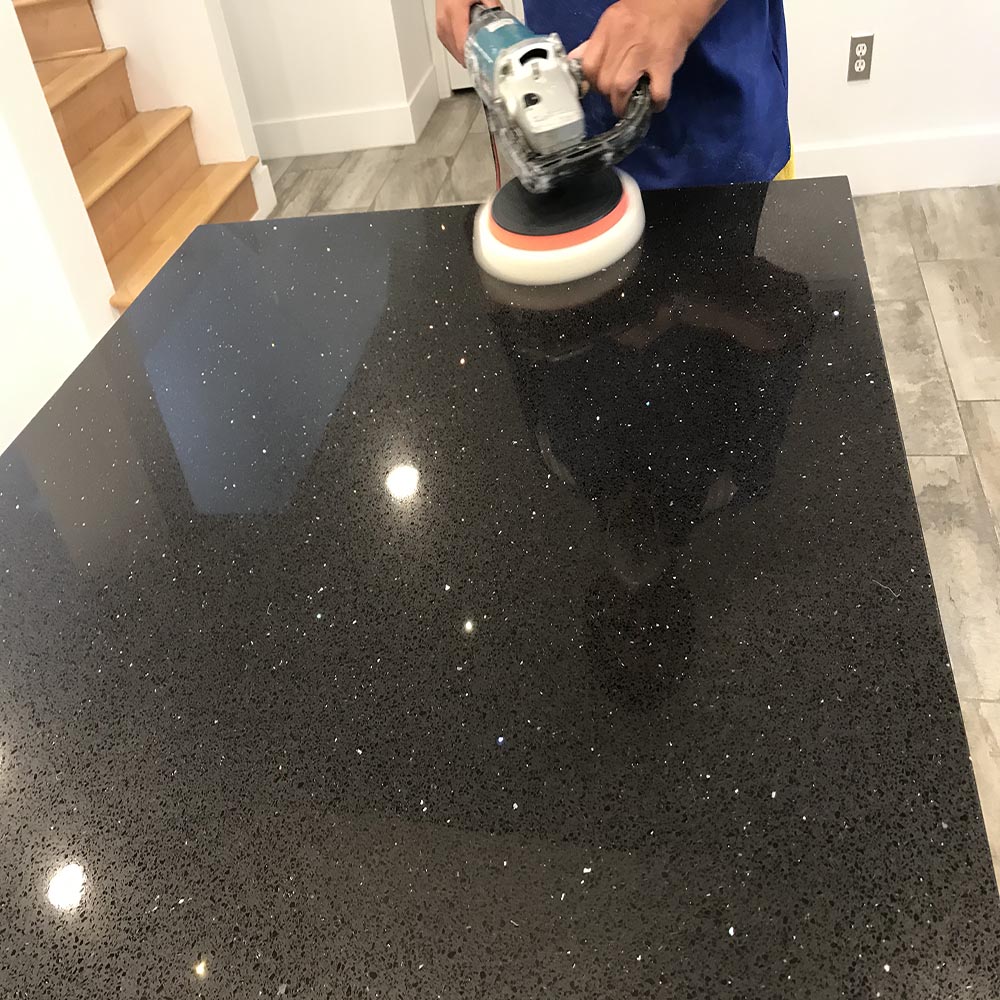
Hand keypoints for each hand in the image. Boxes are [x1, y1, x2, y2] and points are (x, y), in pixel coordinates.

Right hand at [436, 0, 501, 64]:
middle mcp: (444, 21)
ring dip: (467, 55)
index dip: (475, 58)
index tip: (486, 64)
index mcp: (454, 11)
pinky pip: (450, 46)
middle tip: (488, 61)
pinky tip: (469, 48)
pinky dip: (460, 50)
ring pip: (454, 52)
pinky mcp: (440, 28)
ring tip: (480, 55)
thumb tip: (504, 22)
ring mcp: (440, 26)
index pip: (463, 45)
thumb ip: (492, 6)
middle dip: (474, 58)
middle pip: (459, 52)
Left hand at [570, 0, 713, 116]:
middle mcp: (624, 40)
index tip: (601, 86)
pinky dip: (655, 104)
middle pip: (604, 81)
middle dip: (608, 96)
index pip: (588, 65)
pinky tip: (654, 103)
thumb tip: (573, 60)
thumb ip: (596, 43)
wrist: (679, 1)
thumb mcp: (615, 20)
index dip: (592, 82)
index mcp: (609, 28)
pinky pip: (657, 93)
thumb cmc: (645, 12)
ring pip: (621, 88)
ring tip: (629, 106)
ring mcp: (644, 52)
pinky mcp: (665, 63)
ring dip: (624, 105)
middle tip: (617, 97)